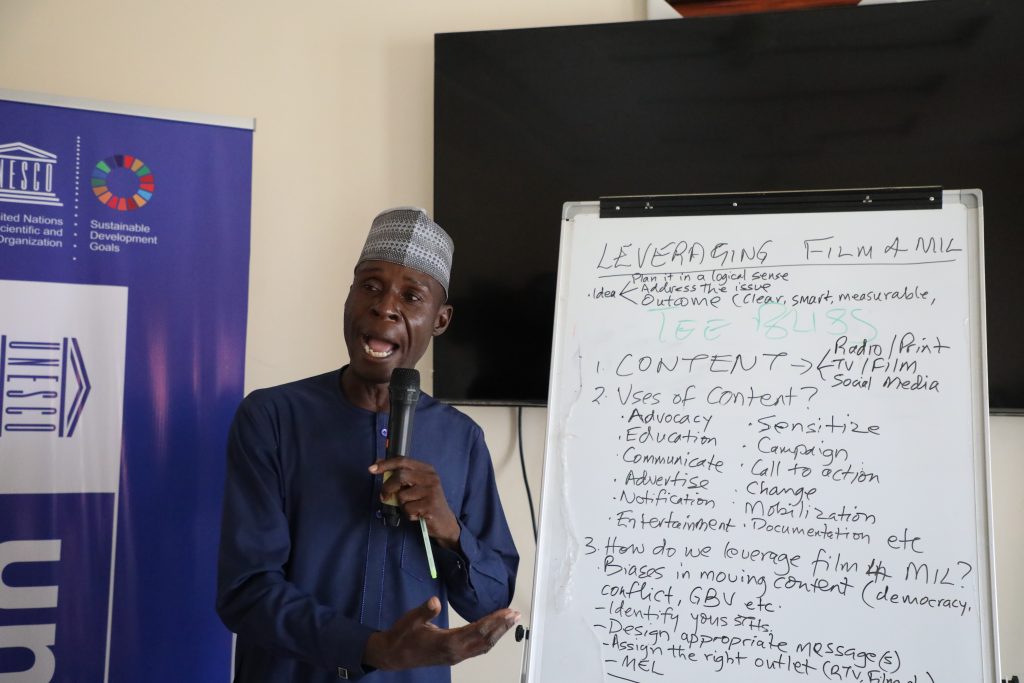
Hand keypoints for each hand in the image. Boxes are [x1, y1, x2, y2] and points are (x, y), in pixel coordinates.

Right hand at [363, 597, 519, 670]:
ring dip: (498, 634)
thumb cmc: (403, 635)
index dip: (495, 622)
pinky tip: (494, 632)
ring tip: (510, 622)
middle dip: (502, 627)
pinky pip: (477, 649)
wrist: (393, 655)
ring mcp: (456, 656)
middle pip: (486, 640)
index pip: (478, 631)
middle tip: (515, 615)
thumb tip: (435, 600)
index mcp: (448, 642)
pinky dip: (488, 639)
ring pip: (483, 646)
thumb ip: (425, 610)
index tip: (507, 612)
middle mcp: (456, 652)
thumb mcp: (411, 619)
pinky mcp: (454, 656)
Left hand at [370, 457, 460, 547]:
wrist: (444, 522)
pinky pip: (408, 509)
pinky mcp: (430, 505)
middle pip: (401, 476)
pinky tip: (417, 515)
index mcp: (426, 469)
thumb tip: (377, 464)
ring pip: (402, 495)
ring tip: (412, 507)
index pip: (403, 461)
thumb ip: (399, 475)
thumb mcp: (415, 485)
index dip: (386, 464)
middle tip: (384, 496)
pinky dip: (408, 514)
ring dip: (401, 505)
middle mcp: (431, 477)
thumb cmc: (426, 502)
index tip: (371, 469)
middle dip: (388, 487)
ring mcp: (431, 491)